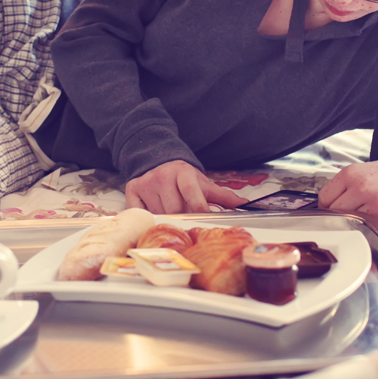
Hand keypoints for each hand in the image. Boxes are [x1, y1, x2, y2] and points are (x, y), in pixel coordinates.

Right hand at [125, 160, 248, 213]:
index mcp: (183, 172)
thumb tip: (246, 205)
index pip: (192, 193)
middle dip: (181, 216)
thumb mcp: (202, 183)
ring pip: (158, 214)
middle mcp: (163, 176)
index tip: (203, 218)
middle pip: (175, 209)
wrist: (156, 159)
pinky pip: (140, 213)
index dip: (198, 208)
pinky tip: (154, 212)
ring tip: (170, 211)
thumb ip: (223, 196)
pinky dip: (148, 218)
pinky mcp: (132, 189)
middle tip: (184, 215)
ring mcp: (146, 183)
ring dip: (166, 219)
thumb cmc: (182, 177)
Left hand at [317, 149, 377, 226]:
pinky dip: (377, 226)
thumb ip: (343, 188)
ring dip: (360, 222)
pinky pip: (377, 228)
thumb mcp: (361, 171)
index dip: (327, 207)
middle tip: (350, 215)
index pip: (324, 199)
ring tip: (368, 213)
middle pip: (337, 214)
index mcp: (351, 174)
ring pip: (356, 223)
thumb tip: (323, 209)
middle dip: (341, 216)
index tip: (333, 209)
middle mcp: (363, 187)